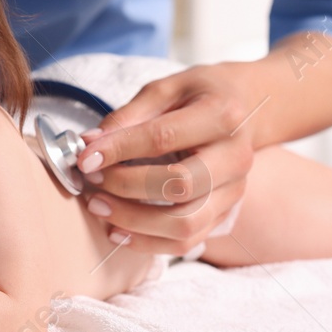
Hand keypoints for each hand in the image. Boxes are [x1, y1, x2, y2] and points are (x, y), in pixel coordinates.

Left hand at [76, 62, 261, 256]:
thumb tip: (89, 144)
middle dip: (126, 186)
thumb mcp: (166, 89)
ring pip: (185, 223)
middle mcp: (235, 157)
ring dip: (134, 221)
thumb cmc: (200, 95)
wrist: (246, 108)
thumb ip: (129, 116)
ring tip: (99, 206)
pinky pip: (188, 241)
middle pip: (179, 185)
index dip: (120, 149)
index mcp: (222, 115)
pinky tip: (118, 230)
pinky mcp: (226, 213)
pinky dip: (148, 242)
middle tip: (92, 180)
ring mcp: (234, 190)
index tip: (85, 157)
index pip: (164, 138)